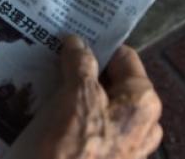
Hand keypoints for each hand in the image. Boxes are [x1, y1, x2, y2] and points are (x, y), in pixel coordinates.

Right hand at [28, 37, 161, 158]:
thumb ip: (81, 64)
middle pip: (110, 83)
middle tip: (51, 56)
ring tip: (41, 81)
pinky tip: (43, 113)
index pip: (124, 57)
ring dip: (71, 93)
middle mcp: (140, 124)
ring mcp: (122, 147)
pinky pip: (87, 129)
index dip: (97, 44)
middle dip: (83, 70)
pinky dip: (68, 118)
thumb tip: (78, 42)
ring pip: (96, 106)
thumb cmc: (74, 149)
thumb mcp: (78, 96)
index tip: (69, 36)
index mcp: (143, 102)